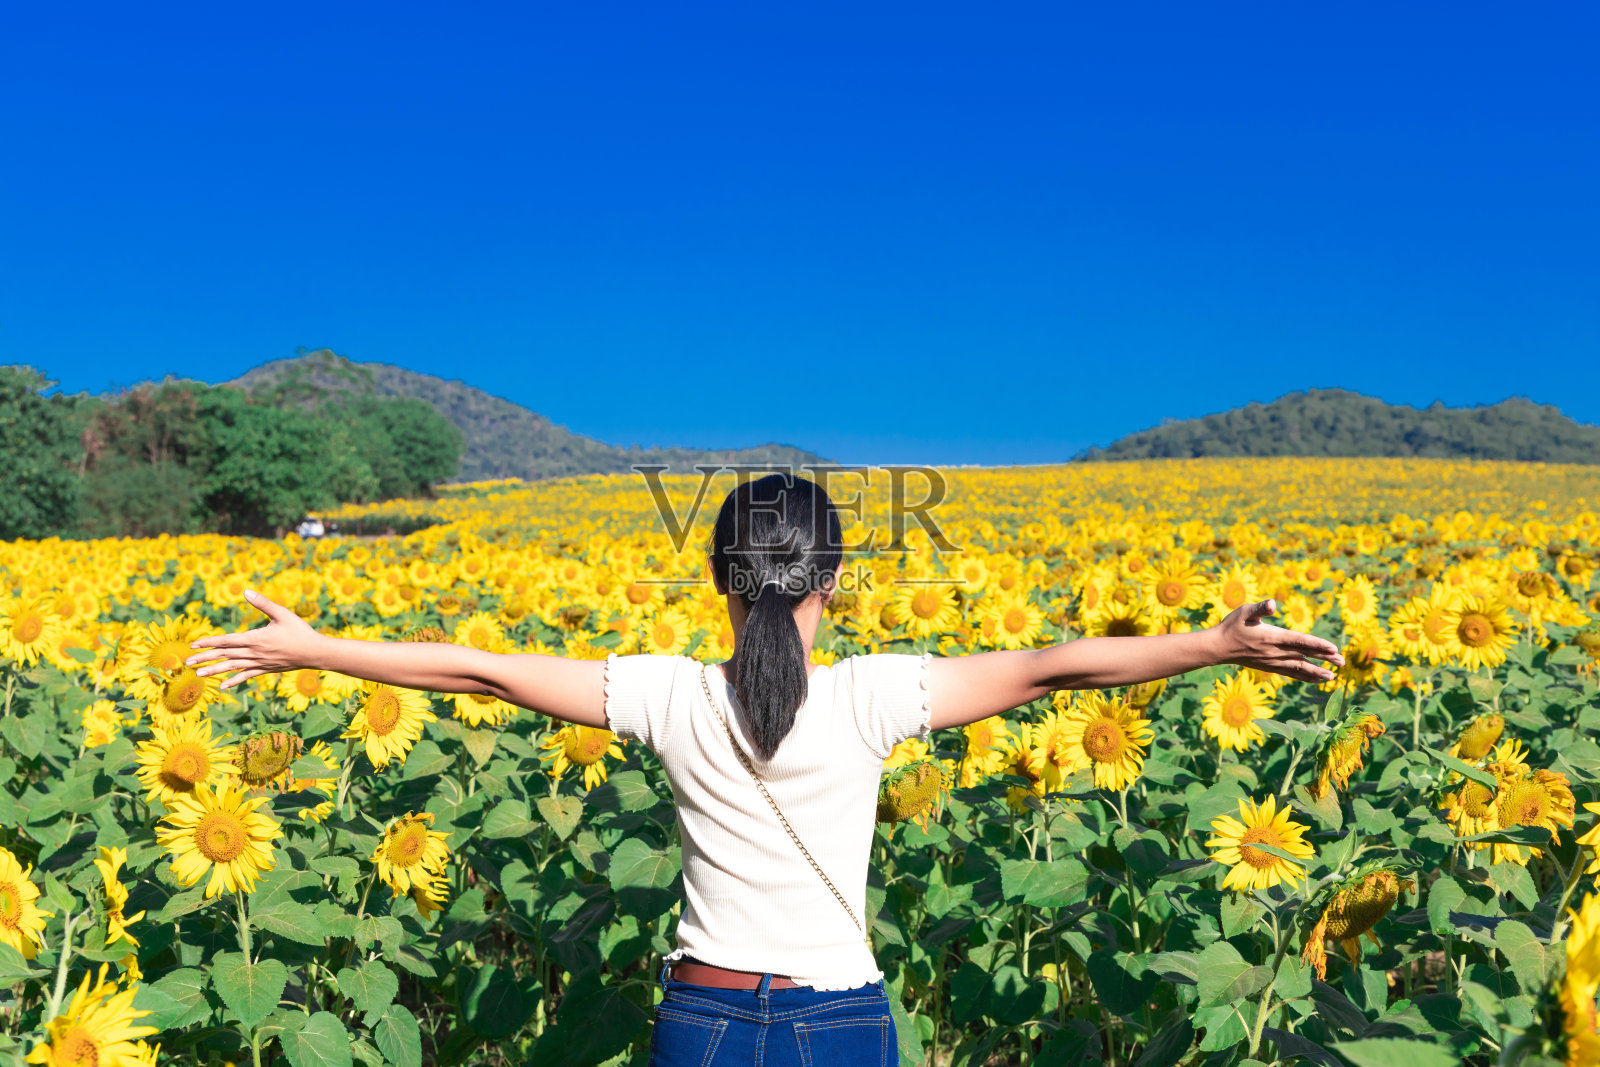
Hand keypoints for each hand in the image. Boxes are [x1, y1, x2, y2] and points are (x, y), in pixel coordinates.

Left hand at [184, 589, 323, 689]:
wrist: (315, 653)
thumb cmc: (300, 631)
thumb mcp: (282, 613)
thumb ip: (263, 603)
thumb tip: (246, 591)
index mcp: (256, 639)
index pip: (226, 641)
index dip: (209, 643)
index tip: (194, 645)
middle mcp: (254, 653)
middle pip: (225, 656)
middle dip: (205, 658)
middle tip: (187, 662)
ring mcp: (260, 663)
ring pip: (232, 668)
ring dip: (214, 671)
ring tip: (198, 674)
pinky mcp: (266, 669)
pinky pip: (246, 676)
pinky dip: (234, 681)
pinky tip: (223, 686)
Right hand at [1208, 600, 1343, 682]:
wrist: (1218, 648)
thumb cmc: (1231, 626)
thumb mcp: (1244, 612)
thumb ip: (1260, 608)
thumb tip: (1273, 604)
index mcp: (1272, 637)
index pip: (1299, 641)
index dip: (1317, 645)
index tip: (1333, 648)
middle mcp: (1274, 652)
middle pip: (1304, 656)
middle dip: (1324, 659)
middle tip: (1343, 662)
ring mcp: (1273, 662)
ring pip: (1299, 668)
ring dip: (1317, 672)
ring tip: (1332, 676)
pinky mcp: (1270, 667)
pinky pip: (1291, 673)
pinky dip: (1305, 677)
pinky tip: (1316, 679)